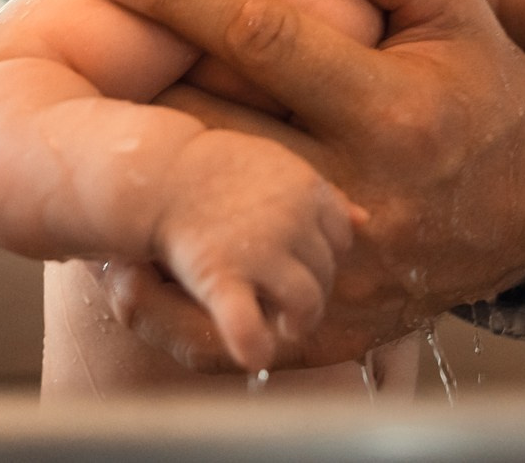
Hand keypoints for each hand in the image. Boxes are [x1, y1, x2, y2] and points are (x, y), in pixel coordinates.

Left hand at [73, 0, 524, 370]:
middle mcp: (360, 198)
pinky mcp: (318, 327)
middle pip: (211, 132)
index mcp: (394, 112)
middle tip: (53, 37)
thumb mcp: (454, 6)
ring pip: (198, 222)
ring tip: (67, 118)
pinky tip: (112, 232)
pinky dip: (150, 279)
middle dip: (125, 82)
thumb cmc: (478, 89)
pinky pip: (210, 313)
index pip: (263, 38)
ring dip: (127, 170)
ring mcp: (334, 273)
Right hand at [151, 129, 363, 372]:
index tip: (302, 264)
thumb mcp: (278, 166)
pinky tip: (257, 357)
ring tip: (285, 327)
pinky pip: (248, 323)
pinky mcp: (220, 275)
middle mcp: (292, 219)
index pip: (342, 236)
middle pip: (326, 272)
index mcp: (307, 189)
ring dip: (300, 320)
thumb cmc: (216, 170)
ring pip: (306, 301)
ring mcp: (259, 249)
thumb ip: (322, 196)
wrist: (159, 172)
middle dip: (312, 290)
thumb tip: (365, 220)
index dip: (323, 256)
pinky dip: (255, 346)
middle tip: (287, 299)